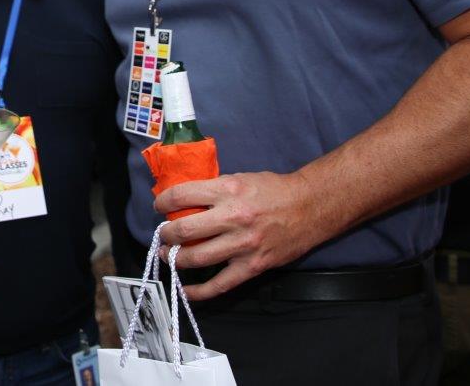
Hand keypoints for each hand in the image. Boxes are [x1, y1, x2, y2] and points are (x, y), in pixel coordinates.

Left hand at [153, 170, 322, 300]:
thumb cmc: (273, 190)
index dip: (163, 202)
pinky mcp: (253, 266)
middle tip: (162, 235)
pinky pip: (219, 284)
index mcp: (227, 190)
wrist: (309, 207)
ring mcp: (243, 245)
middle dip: (166, 235)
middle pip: (184, 230)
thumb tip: (184, 200)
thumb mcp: (239, 179)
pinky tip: (185, 289)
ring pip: (196, 258)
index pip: (181, 195)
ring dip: (175, 259)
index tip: (159, 206)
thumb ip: (213, 189)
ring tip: (168, 256)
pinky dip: (198, 291)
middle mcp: (233, 218)